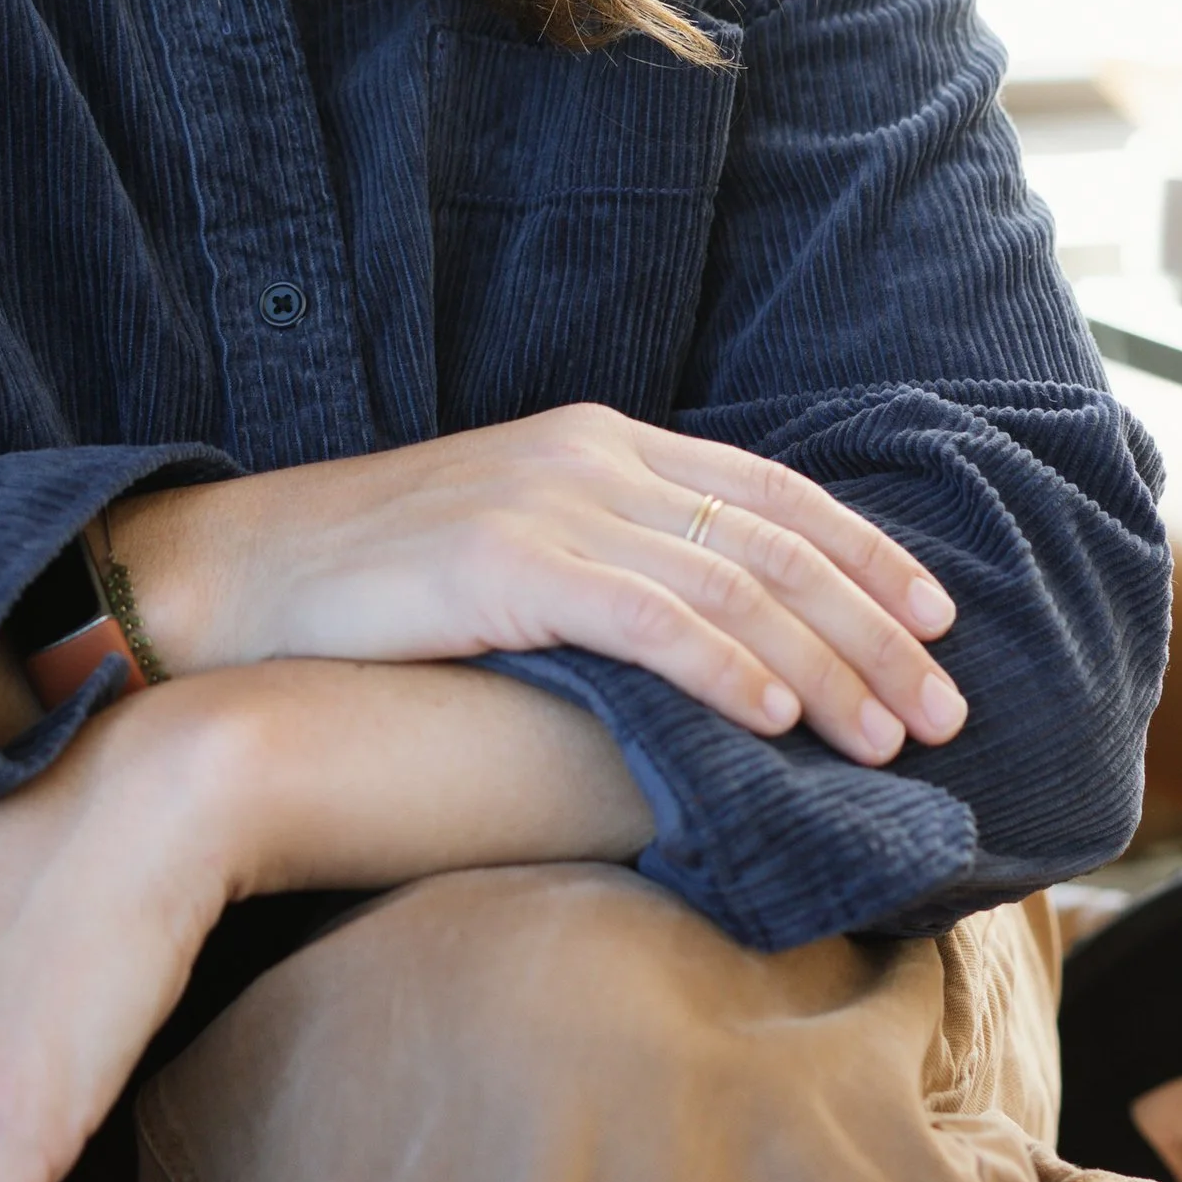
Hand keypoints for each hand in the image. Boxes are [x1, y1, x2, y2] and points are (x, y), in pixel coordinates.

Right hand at [115, 406, 964, 765]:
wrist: (233, 574)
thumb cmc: (368, 586)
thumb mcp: (510, 548)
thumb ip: (608, 564)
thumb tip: (711, 637)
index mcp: (598, 442)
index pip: (769, 492)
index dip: (866, 554)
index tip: (939, 620)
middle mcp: (588, 457)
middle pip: (773, 541)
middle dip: (876, 627)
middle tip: (948, 707)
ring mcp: (547, 503)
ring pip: (731, 586)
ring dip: (827, 666)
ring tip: (889, 739)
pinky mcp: (504, 562)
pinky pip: (649, 618)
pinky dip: (729, 670)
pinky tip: (781, 721)